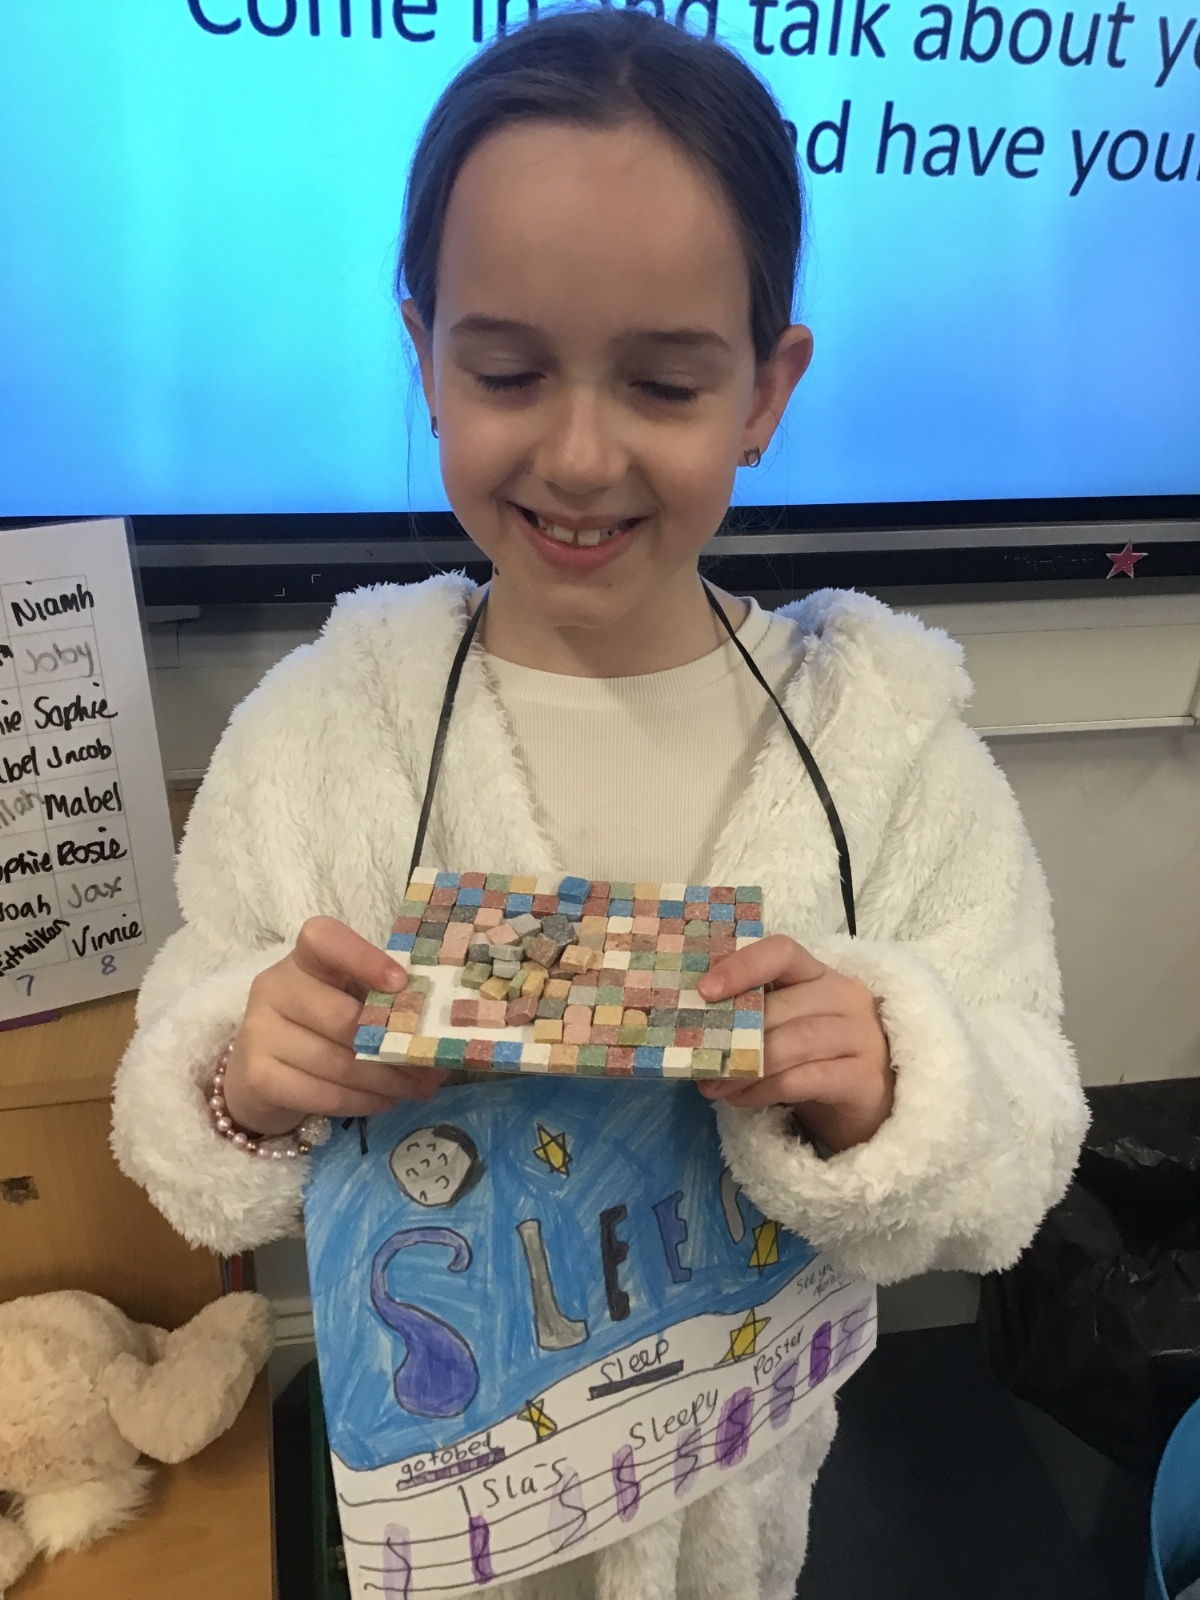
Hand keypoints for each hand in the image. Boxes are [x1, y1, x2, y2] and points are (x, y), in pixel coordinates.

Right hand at [222, 917, 447, 1137]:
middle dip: (393, 1046)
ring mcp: (260, 1032)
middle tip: (430, 1061)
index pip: (324, 940)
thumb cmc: (319, 1026)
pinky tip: (385, 1101)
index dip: (363, 957)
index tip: (401, 984)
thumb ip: (384, 1004)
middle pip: (342, 1018)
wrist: (262, 1072)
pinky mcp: (258, 1076)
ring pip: (338, 1063)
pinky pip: (323, 1093)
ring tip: (418, 1087)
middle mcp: (274, 988)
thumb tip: (442, 1032)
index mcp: (303, 959)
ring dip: (386, 1081)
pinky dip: (362, 1102)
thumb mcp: (348, 999)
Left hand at [695, 935, 893, 1152]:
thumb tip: (692, 1025)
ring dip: (745, 1068)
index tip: (704, 991)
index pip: (782, 952)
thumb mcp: (786, 1025)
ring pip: (792, 1043)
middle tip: (698, 1060)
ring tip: (715, 1086)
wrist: (867, 1102)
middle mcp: (845, 996)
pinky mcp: (864, 1077)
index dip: (742, 966)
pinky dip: (765, 1090)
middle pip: (780, 1006)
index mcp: (819, 973)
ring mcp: (861, 1036)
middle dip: (733, 1036)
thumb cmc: (816, 1056)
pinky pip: (804, 1079)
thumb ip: (753, 1016)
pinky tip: (741, 1100)